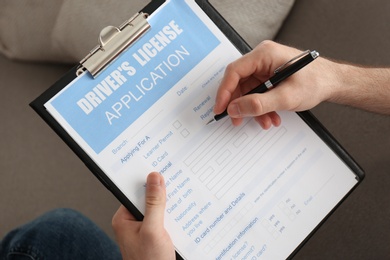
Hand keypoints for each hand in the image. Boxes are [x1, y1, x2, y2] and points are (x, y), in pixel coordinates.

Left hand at [112, 172, 174, 259]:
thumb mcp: (153, 229)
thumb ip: (154, 203)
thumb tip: (154, 178)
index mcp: (124, 219)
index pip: (135, 192)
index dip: (148, 181)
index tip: (161, 170)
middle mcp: (132, 223)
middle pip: (148, 199)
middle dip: (162, 193)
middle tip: (176, 182)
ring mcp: (144, 229)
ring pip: (158, 209)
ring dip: (170, 206)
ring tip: (182, 199)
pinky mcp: (155, 235)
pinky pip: (164, 219)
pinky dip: (173, 216)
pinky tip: (183, 214)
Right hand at [214, 40, 337, 127]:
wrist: (332, 83)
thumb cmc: (316, 82)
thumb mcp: (286, 97)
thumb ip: (258, 104)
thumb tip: (235, 109)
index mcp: (264, 54)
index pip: (234, 72)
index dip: (224, 92)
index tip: (221, 109)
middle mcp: (262, 59)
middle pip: (239, 83)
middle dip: (240, 105)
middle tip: (237, 120)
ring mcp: (265, 68)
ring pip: (248, 91)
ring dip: (254, 109)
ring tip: (265, 122)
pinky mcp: (269, 77)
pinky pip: (257, 93)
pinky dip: (261, 108)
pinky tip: (271, 117)